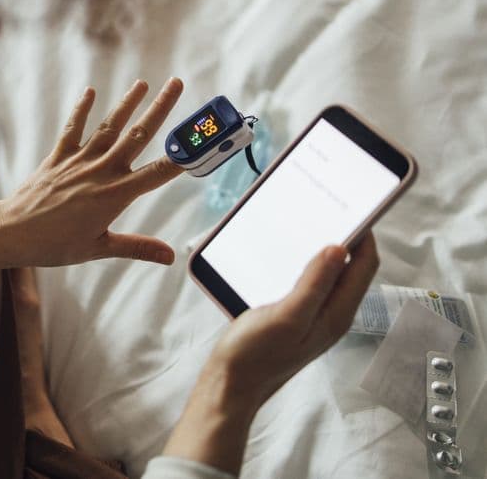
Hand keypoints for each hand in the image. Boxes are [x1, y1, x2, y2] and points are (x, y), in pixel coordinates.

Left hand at [0, 78, 184, 267]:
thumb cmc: (55, 245)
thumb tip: (170, 256)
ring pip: (109, 126)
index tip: (201, 139)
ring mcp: (79, 161)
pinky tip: (90, 91)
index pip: (157, 172)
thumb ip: (137, 247)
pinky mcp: (58, 157)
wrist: (12, 232)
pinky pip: (72, 129)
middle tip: (177, 84)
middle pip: (137, 135)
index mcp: (115, 195)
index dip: (181, 155)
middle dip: (160, 108)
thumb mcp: (99, 249)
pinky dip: (81, 110)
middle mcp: (101, 172)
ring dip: (127, 103)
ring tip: (143, 83)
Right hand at [164, 233, 378, 472]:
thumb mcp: (286, 316)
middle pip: (350, 269)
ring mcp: (313, 317)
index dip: (364, 235)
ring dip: (321, 252)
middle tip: (326, 213)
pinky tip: (284, 258)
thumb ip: (314, 283)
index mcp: (336, 313)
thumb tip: (338, 249)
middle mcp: (330, 315)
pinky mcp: (293, 318)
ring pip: (328, 275)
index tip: (352, 209)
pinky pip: (308, 284)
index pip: (365, 265)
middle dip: (345, 240)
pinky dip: (302, 266)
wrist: (229, 385)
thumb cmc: (254, 355)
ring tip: (306, 228)